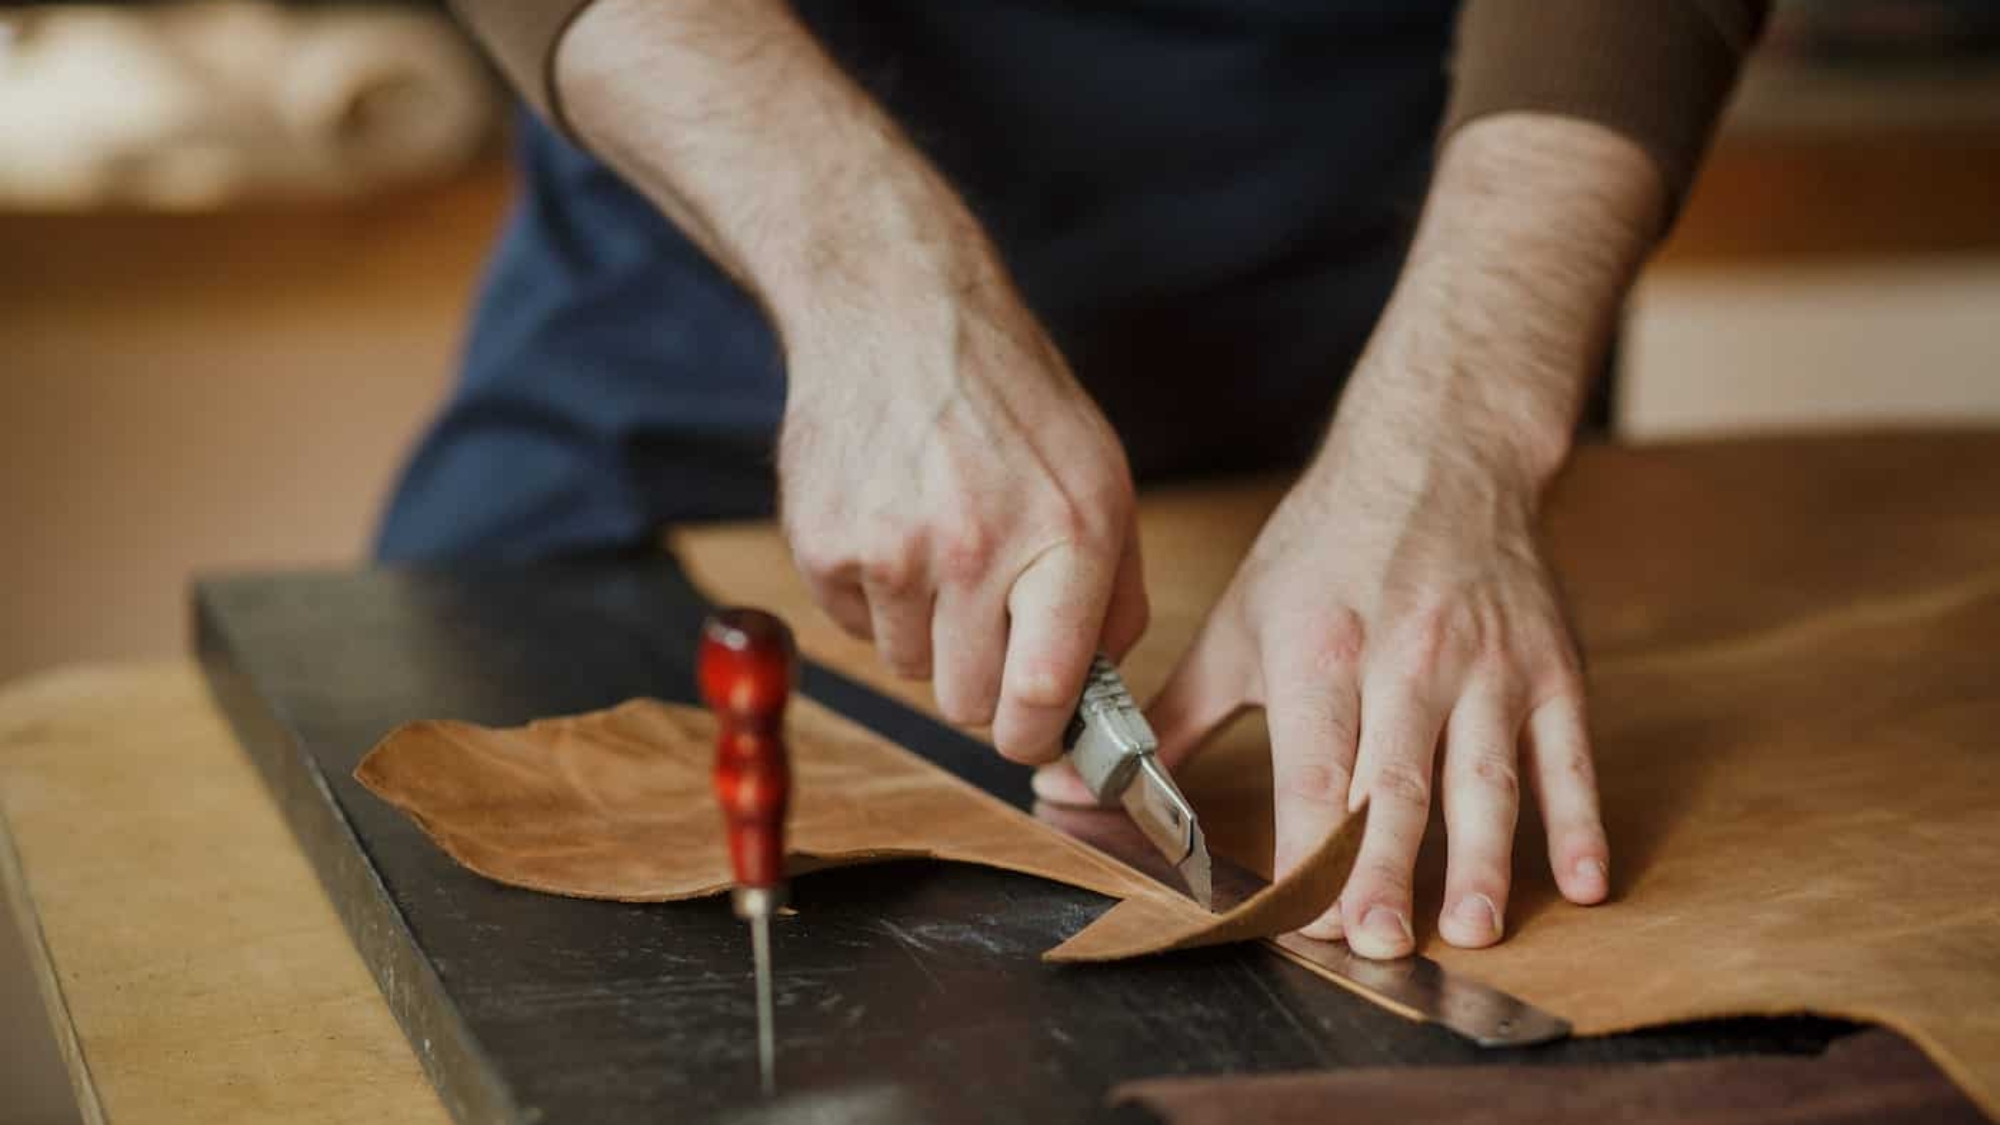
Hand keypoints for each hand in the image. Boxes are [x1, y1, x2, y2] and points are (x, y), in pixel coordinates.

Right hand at [778, 255, 1148, 761]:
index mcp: (1067, 535)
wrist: (898, 313)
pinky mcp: (823, 545)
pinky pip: (855, 626)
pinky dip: (874, 596)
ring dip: (926, 631)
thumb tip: (1099, 696)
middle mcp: (977, 547)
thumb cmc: (1010, 401)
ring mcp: (892, 549)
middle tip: (986, 623)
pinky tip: (892, 522)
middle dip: (982, 681)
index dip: (1038, 734)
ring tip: (938, 545)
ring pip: (909, 668)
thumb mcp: (1100, 481)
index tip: (1036, 731)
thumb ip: (1115, 596)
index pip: (1043, 694)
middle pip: (968, 703)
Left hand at [1028, 111, 1658, 957]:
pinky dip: (1583, 820)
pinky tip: (1587, 885)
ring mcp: (1486, 666)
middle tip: (1383, 946)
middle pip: (1396, 781)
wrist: (1440, 453)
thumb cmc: (1328, 547)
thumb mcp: (1241, 623)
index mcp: (1319, 650)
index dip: (1310, 848)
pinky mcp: (1550, 666)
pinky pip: (1570, 752)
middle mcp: (1404, 659)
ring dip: (1484, 858)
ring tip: (1473, 930)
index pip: (1313, 767)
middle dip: (1388, 869)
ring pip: (1487, 776)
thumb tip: (1069, 786)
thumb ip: (1169, 716)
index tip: (1302, 922)